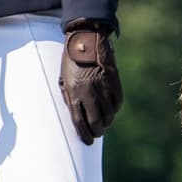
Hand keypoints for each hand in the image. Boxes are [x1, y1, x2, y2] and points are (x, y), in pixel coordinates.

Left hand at [60, 27, 121, 143]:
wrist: (86, 39)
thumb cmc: (71, 61)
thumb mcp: (63, 80)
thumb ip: (69, 98)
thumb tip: (76, 117)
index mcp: (73, 93)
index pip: (79, 122)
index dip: (84, 135)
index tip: (88, 142)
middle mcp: (89, 92)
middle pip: (96, 121)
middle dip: (97, 131)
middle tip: (98, 134)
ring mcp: (103, 87)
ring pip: (108, 114)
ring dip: (107, 122)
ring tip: (104, 123)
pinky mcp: (114, 81)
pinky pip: (117, 102)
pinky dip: (115, 109)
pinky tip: (112, 110)